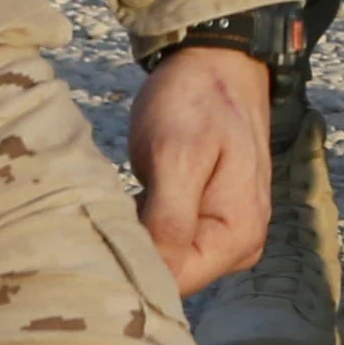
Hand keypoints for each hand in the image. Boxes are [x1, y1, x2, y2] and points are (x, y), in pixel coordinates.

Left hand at [125, 46, 274, 294]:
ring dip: (136, 239)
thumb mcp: (176, 153)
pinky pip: (169, 242)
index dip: (134, 264)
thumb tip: (152, 277)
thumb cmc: (196, 101)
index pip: (174, 283)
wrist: (216, 61)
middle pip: (172, 277)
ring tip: (114, 206)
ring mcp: (226, 234)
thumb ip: (170, 219)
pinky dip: (143, 228)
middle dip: (135, 251)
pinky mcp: (208, 220)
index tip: (102, 235)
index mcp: (239, 236)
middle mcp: (241, 246)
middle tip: (104, 215)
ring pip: (166, 260)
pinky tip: (128, 205)